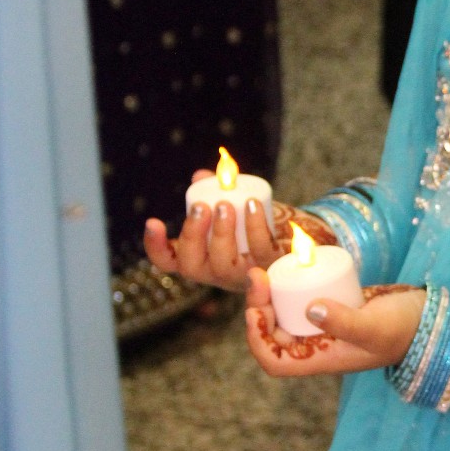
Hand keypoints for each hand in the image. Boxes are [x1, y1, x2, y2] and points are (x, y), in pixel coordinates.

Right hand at [143, 170, 317, 292]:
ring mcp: (242, 273)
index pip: (168, 260)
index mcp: (199, 256)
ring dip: (222, 233)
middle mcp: (215, 271)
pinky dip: (255, 226)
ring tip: (226, 205)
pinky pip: (259, 250)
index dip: (156, 246)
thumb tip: (202, 176)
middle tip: (202, 208)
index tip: (154, 221)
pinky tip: (254, 205)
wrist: (295, 232)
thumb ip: (215, 190)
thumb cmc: (253, 221)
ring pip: (223, 262)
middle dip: (192, 235)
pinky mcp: (270, 266)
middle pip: (191, 265)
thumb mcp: (231, 205)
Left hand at [244, 272, 425, 378]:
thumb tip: (310, 308)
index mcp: (322, 359)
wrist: (429, 317)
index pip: (275, 362)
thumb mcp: (374, 327)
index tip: (255, 311)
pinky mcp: (333, 305)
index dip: (258, 340)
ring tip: (266, 269)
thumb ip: (345, 322)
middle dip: (259, 306)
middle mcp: (318, 345)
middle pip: (273, 334)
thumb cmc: (405, 329)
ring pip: (284, 314)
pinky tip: (287, 266)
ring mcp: (325, 326)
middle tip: (258, 275)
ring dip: (270, 295)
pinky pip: (301, 299)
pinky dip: (289, 286)